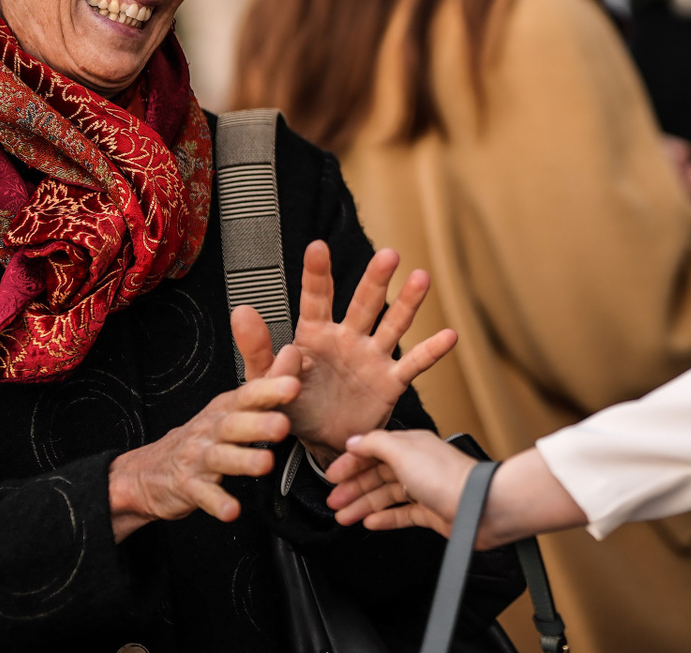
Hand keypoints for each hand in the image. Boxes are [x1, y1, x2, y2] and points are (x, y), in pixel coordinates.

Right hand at [107, 347, 302, 541]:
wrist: (153, 470)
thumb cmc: (205, 435)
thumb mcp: (233, 408)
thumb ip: (265, 385)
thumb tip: (292, 354)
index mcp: (227, 408)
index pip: (249, 394)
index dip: (270, 389)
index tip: (294, 385)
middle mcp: (212, 429)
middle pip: (234, 424)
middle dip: (259, 423)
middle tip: (283, 425)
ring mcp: (198, 457)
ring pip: (221, 458)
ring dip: (243, 461)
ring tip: (265, 464)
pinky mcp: (189, 486)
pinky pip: (204, 495)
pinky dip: (217, 503)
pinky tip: (232, 511)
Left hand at [232, 241, 456, 460]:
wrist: (320, 443)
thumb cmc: (291, 407)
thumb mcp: (264, 384)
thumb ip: (257, 351)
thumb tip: (241, 311)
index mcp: (314, 335)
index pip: (316, 299)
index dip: (317, 274)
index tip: (317, 246)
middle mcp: (347, 338)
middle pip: (363, 304)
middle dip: (375, 280)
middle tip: (389, 255)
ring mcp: (372, 357)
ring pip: (393, 325)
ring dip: (408, 303)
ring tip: (422, 277)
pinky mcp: (390, 382)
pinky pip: (413, 365)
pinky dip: (431, 351)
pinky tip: (450, 335)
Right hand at [325, 436, 587, 549]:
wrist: (478, 506)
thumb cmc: (446, 477)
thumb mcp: (403, 451)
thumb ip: (375, 444)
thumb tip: (354, 441)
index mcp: (410, 445)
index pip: (373, 450)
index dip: (350, 463)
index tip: (331, 476)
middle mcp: (417, 465)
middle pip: (377, 474)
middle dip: (353, 487)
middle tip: (333, 502)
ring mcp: (424, 489)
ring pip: (386, 495)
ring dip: (363, 505)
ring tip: (343, 517)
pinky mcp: (431, 512)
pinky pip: (402, 513)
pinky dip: (384, 517)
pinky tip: (369, 523)